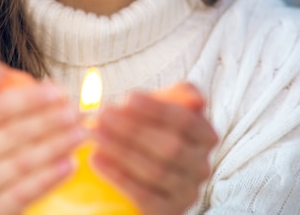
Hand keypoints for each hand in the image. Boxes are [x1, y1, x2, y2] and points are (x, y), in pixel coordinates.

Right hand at [0, 61, 83, 214]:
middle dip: (48, 122)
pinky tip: (70, 163)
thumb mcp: (8, 89)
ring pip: (18, 164)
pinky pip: (22, 195)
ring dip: (54, 148)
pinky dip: (48, 178)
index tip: (59, 93)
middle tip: (77, 114)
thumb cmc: (16, 116)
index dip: (27, 100)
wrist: (16, 156)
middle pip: (10, 135)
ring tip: (80, 135)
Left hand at [91, 85, 217, 214]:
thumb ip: (178, 96)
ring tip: (94, 134)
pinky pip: (143, 196)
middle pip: (169, 146)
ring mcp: (187, 192)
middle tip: (103, 114)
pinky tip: (95, 158)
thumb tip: (197, 99)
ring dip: (120, 150)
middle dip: (132, 129)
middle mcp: (201, 166)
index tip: (127, 97)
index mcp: (205, 136)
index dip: (157, 109)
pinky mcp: (169, 212)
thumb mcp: (165, 108)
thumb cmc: (153, 129)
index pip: (186, 120)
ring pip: (155, 171)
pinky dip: (117, 176)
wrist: (143, 172)